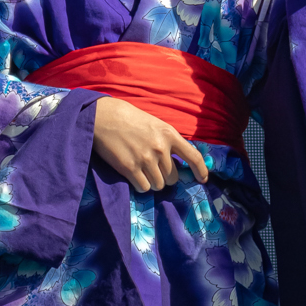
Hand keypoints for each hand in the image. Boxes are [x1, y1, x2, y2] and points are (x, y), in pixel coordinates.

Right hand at [91, 96, 208, 192]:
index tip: (202, 180)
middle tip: (153, 169)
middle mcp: (160, 148)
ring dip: (152, 182)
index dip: (200, 171)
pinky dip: (141, 185)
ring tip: (142, 171)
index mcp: (169, 134)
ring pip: (159, 185)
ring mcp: (145, 159)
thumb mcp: (155, 124)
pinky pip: (144, 187)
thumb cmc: (129, 119)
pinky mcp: (130, 168)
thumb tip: (178, 162)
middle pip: (173, 177)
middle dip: (165, 177)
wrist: (103, 117)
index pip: (193, 156)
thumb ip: (168, 141)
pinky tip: (134, 175)